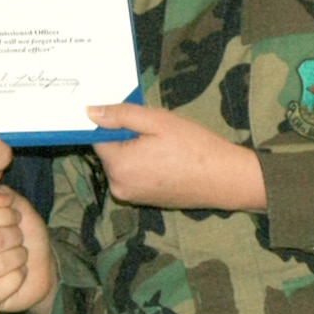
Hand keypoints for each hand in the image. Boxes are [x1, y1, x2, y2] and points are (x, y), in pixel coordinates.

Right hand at [0, 187, 56, 313]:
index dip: (4, 215)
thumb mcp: (20, 209)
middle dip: (15, 237)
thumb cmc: (24, 235)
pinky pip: (0, 288)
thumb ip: (6, 196)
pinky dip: (18, 278)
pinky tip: (17, 275)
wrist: (41, 266)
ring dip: (19, 257)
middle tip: (18, 240)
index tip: (15, 218)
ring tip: (19, 256)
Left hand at [87, 103, 265, 212]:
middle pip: (110, 152)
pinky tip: (169, 160)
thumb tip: (89, 111)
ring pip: (123, 164)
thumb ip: (121, 115)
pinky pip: (135, 177)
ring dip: (137, 152)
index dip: (114, 123)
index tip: (135, 117)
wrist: (224, 179)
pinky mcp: (144, 202)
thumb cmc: (193, 146)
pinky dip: (145, 166)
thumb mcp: (157, 121)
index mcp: (118, 165)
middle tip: (157, 131)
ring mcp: (132, 197)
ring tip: (166, 146)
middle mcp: (119, 186)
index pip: (98, 138)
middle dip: (127, 138)